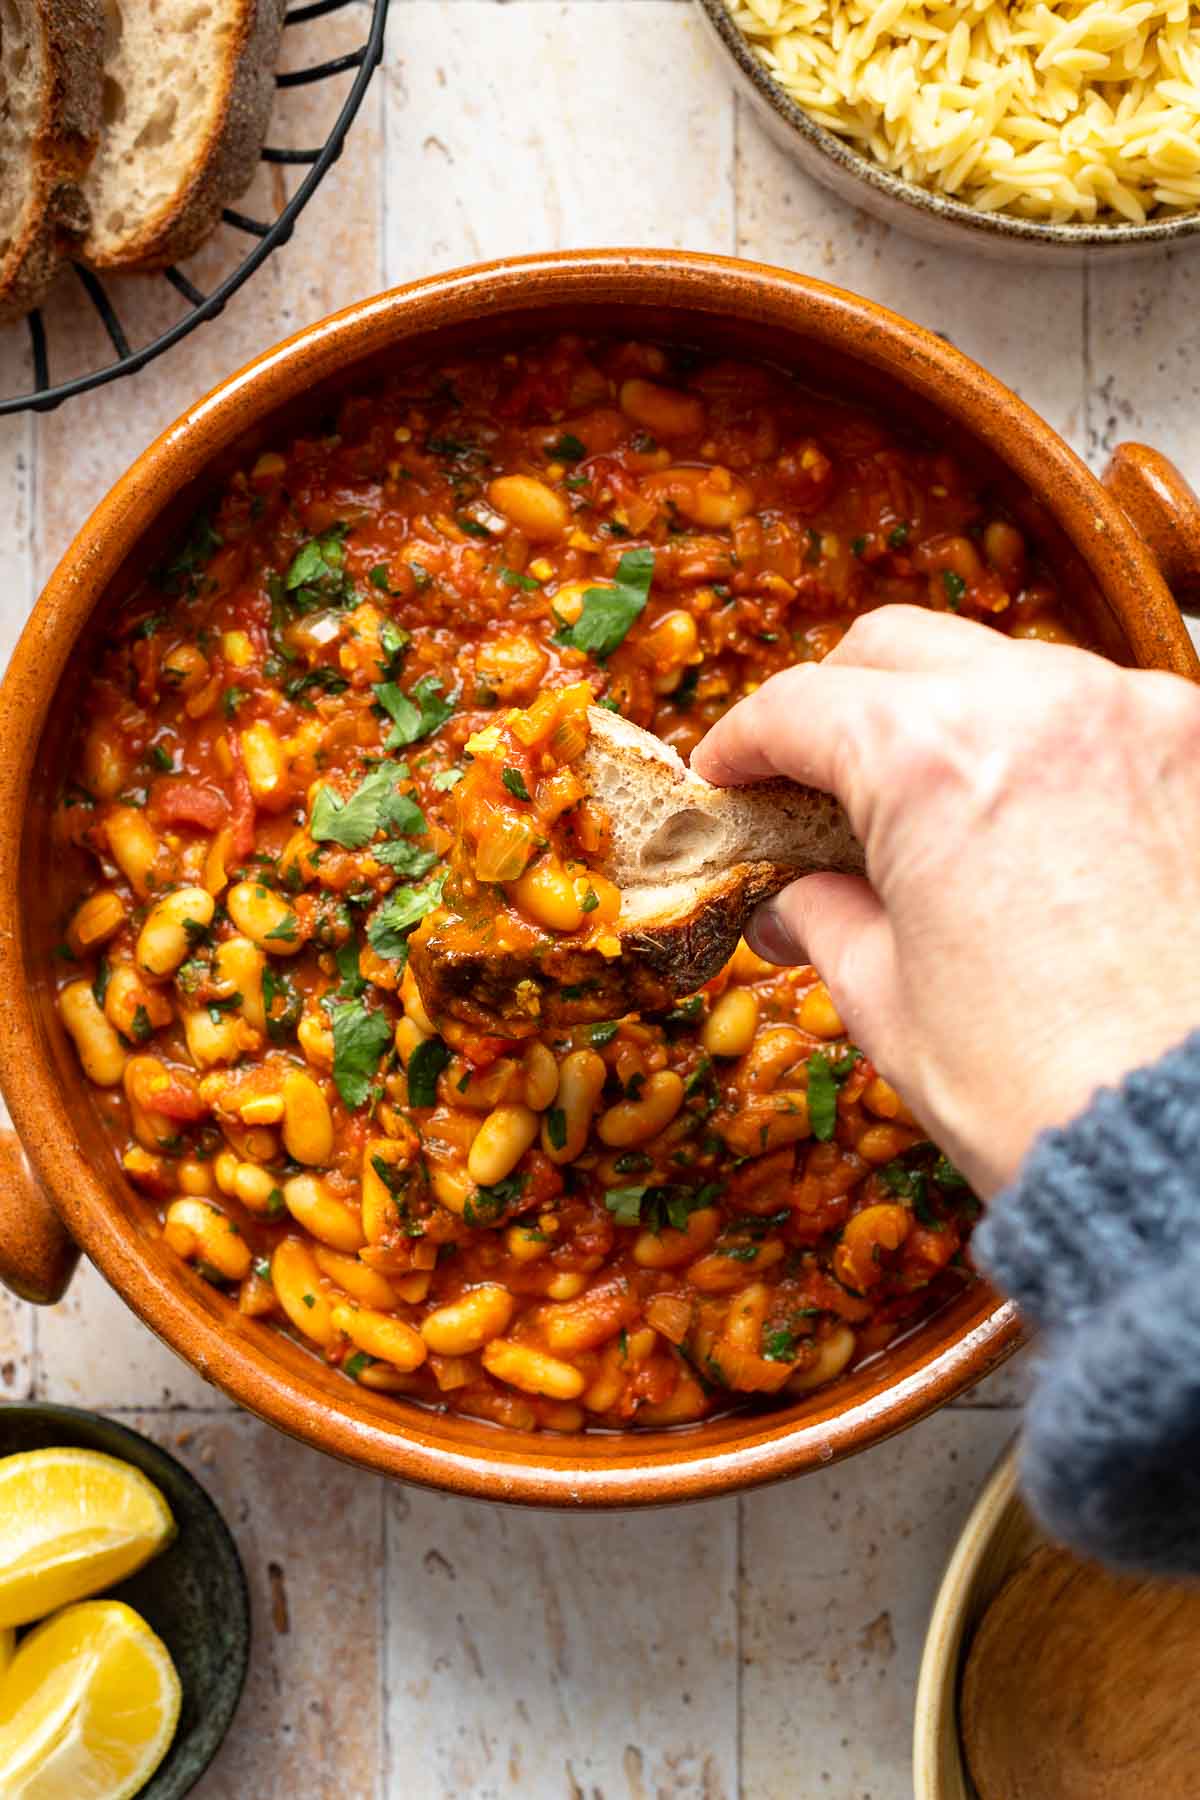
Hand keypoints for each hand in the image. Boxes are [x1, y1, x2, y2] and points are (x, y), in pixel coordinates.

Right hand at [691, 606, 1199, 1195]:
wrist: (1194, 1146)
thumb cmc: (1042, 1091)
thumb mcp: (886, 1001)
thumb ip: (825, 916)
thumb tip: (792, 897)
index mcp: (932, 758)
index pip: (801, 705)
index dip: (742, 743)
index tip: (725, 779)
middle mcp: (1040, 704)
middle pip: (898, 648)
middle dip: (837, 702)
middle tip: (807, 777)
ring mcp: (1134, 718)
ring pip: (1002, 666)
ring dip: (942, 714)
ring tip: (918, 806)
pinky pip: (1094, 711)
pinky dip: (1036, 744)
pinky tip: (1017, 820)